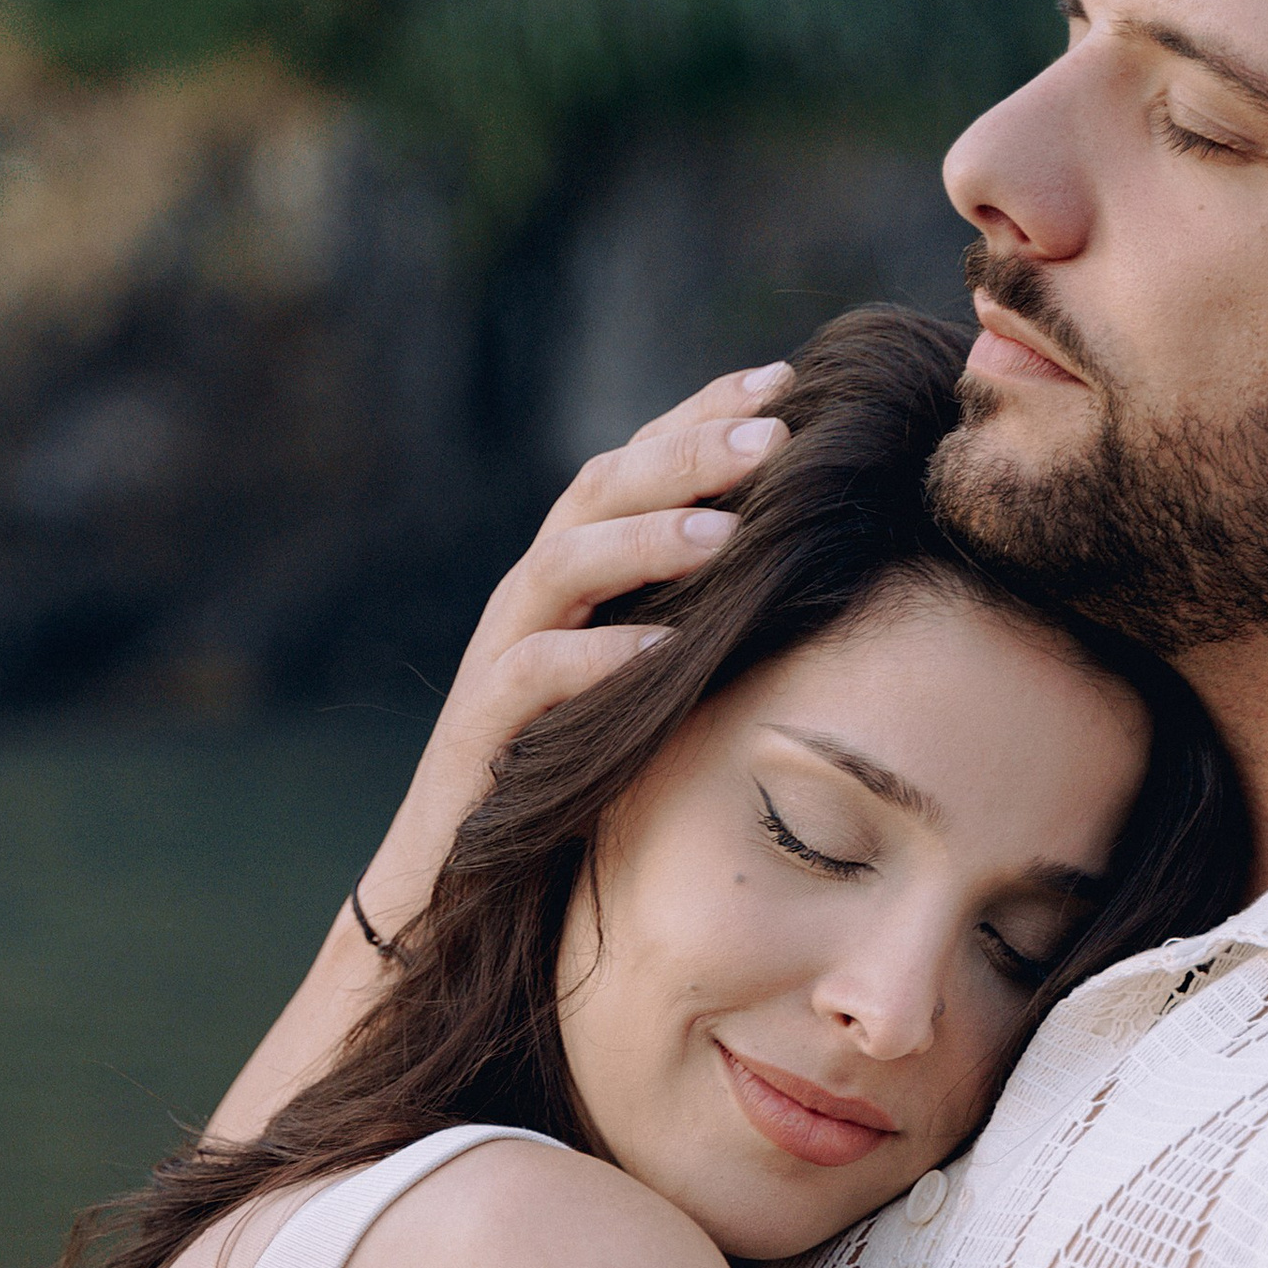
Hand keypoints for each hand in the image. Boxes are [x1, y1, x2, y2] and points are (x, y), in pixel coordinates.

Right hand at [357, 363, 795, 951]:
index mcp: (576, 578)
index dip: (700, 413)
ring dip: (646, 540)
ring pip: (561, 566)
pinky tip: (658, 649)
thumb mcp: (648, 689)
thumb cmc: (573, 785)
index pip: (635, 466)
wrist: (460, 888)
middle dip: (685, 452)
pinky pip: (531, 677)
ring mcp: (500, 660)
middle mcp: (532, 601)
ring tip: (728, 530)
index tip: (786, 379)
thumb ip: (696, 624)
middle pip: (599, 491)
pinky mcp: (481, 732)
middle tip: (773, 433)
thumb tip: (808, 573)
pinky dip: (594, 656)